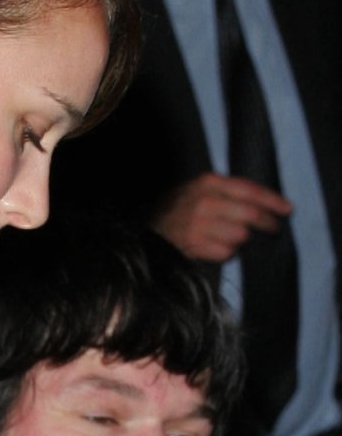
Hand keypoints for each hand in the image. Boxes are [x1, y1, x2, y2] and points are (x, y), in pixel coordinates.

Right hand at [152, 173, 291, 262]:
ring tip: (233, 238)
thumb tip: (264, 203)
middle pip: (250, 214)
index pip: (249, 190)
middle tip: (274, 228)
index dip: (272, 200)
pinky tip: (218, 248)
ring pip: (240, 235)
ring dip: (242, 239)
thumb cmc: (178, 211)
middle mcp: (204, 201)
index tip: (287, 209)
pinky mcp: (195, 245)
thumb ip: (226, 191)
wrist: (149, 235)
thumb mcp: (198, 190)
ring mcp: (198, 224)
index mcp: (208, 183)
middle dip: (266, 223)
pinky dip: (227, 253)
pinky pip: (227, 252)